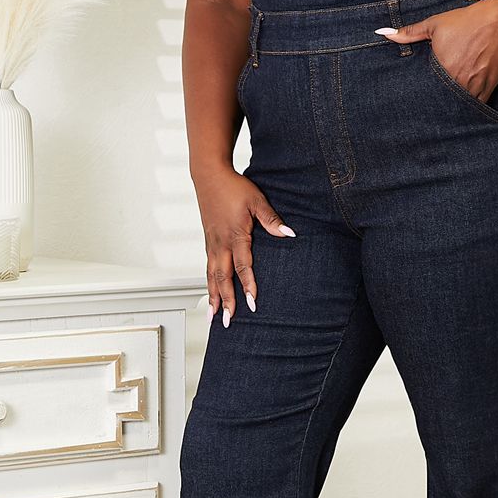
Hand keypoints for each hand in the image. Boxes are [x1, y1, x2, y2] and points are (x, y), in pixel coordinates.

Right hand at [192, 165, 295, 326]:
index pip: (243, 265)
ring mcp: (212, 243)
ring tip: (213, 317)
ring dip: (213, 297)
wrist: (209, 176)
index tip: (252, 302)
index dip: (248, 285)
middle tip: (228, 321)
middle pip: (222, 277)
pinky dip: (208, 284)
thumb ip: (271, 219)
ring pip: (211, 276)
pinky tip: (209, 295)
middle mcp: (220, 243)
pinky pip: (207, 268)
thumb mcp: (257, 200)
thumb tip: (289, 233)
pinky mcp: (208, 242)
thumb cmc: (234, 187)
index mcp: (235, 235)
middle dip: (225, 301)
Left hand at [375, 0, 497, 103]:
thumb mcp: (435, 24)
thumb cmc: (468, 22)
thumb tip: (384, 33)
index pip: (425, 91)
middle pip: (441, 101)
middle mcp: (457, 81)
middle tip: (426, 109)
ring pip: (458, 107)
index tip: (414, 100)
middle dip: (435, 104)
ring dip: (452, 107)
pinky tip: (462, 105)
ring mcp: (473, 87)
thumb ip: (409, 33)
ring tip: (444, 108)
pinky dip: (469, 106)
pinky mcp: (487, 89)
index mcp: (441, 67)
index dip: (420, 96)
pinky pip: (476, 106)